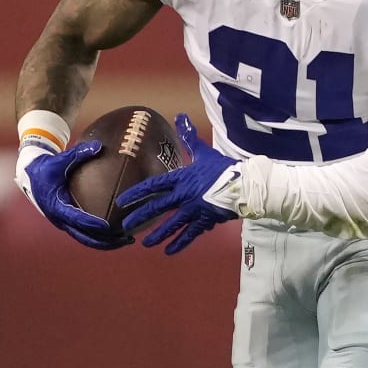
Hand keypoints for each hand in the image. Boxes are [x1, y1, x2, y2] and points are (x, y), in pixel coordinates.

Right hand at [16, 140, 132, 250]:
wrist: (30, 175)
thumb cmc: (45, 167)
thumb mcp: (59, 160)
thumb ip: (78, 154)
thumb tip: (97, 146)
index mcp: (57, 206)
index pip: (77, 219)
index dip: (92, 224)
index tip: (109, 226)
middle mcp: (60, 219)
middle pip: (85, 236)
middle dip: (106, 241)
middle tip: (127, 237)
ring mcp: (63, 222)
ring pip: (86, 239)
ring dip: (106, 242)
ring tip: (128, 239)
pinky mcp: (67, 222)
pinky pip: (85, 234)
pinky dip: (99, 236)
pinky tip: (117, 233)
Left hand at [117, 114, 240, 254]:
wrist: (245, 184)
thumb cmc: (223, 167)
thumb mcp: (204, 151)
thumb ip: (189, 137)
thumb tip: (180, 116)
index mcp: (182, 177)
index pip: (154, 185)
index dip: (137, 193)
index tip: (122, 201)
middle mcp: (184, 195)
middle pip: (158, 207)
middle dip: (141, 217)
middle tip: (126, 226)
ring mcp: (194, 209)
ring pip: (172, 224)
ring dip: (158, 235)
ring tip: (146, 244)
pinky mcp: (205, 220)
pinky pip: (190, 234)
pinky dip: (179, 243)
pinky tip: (169, 251)